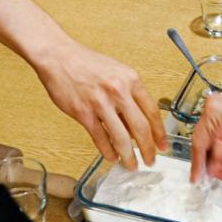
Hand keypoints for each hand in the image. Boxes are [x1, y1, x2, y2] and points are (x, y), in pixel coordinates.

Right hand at [32, 39, 166, 168]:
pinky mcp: (83, 113)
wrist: (58, 56)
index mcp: (131, 79)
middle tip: (151, 161)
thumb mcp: (116, 71)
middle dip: (148, 149)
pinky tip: (112, 156)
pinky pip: (100, 137)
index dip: (159, 132)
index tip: (163, 145)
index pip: (152, 111)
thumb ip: (128, 94)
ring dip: (128, 156)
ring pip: (121, 138)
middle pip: (140, 128)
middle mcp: (118, 91)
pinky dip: (108, 151)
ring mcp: (101, 103)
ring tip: (131, 165)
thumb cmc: (85, 62)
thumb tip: (137, 121)